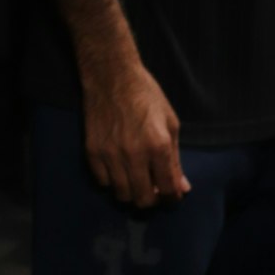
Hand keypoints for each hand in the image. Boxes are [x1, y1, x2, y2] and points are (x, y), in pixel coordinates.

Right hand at [82, 64, 190, 208]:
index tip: (171, 194)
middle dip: (152, 199)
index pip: (168, 190)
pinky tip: (117, 168)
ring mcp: (110, 154)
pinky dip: (112, 181)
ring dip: (131, 192)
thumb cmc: (145, 94)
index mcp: (159, 145)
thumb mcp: (170, 122)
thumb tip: (182, 188)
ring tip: (134, 179)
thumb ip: (175, 159)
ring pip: (122, 195)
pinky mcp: (92, 151)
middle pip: (144, 200)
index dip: (172, 197)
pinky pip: (103, 182)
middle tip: (152, 188)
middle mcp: (134, 154)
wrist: (111, 74)